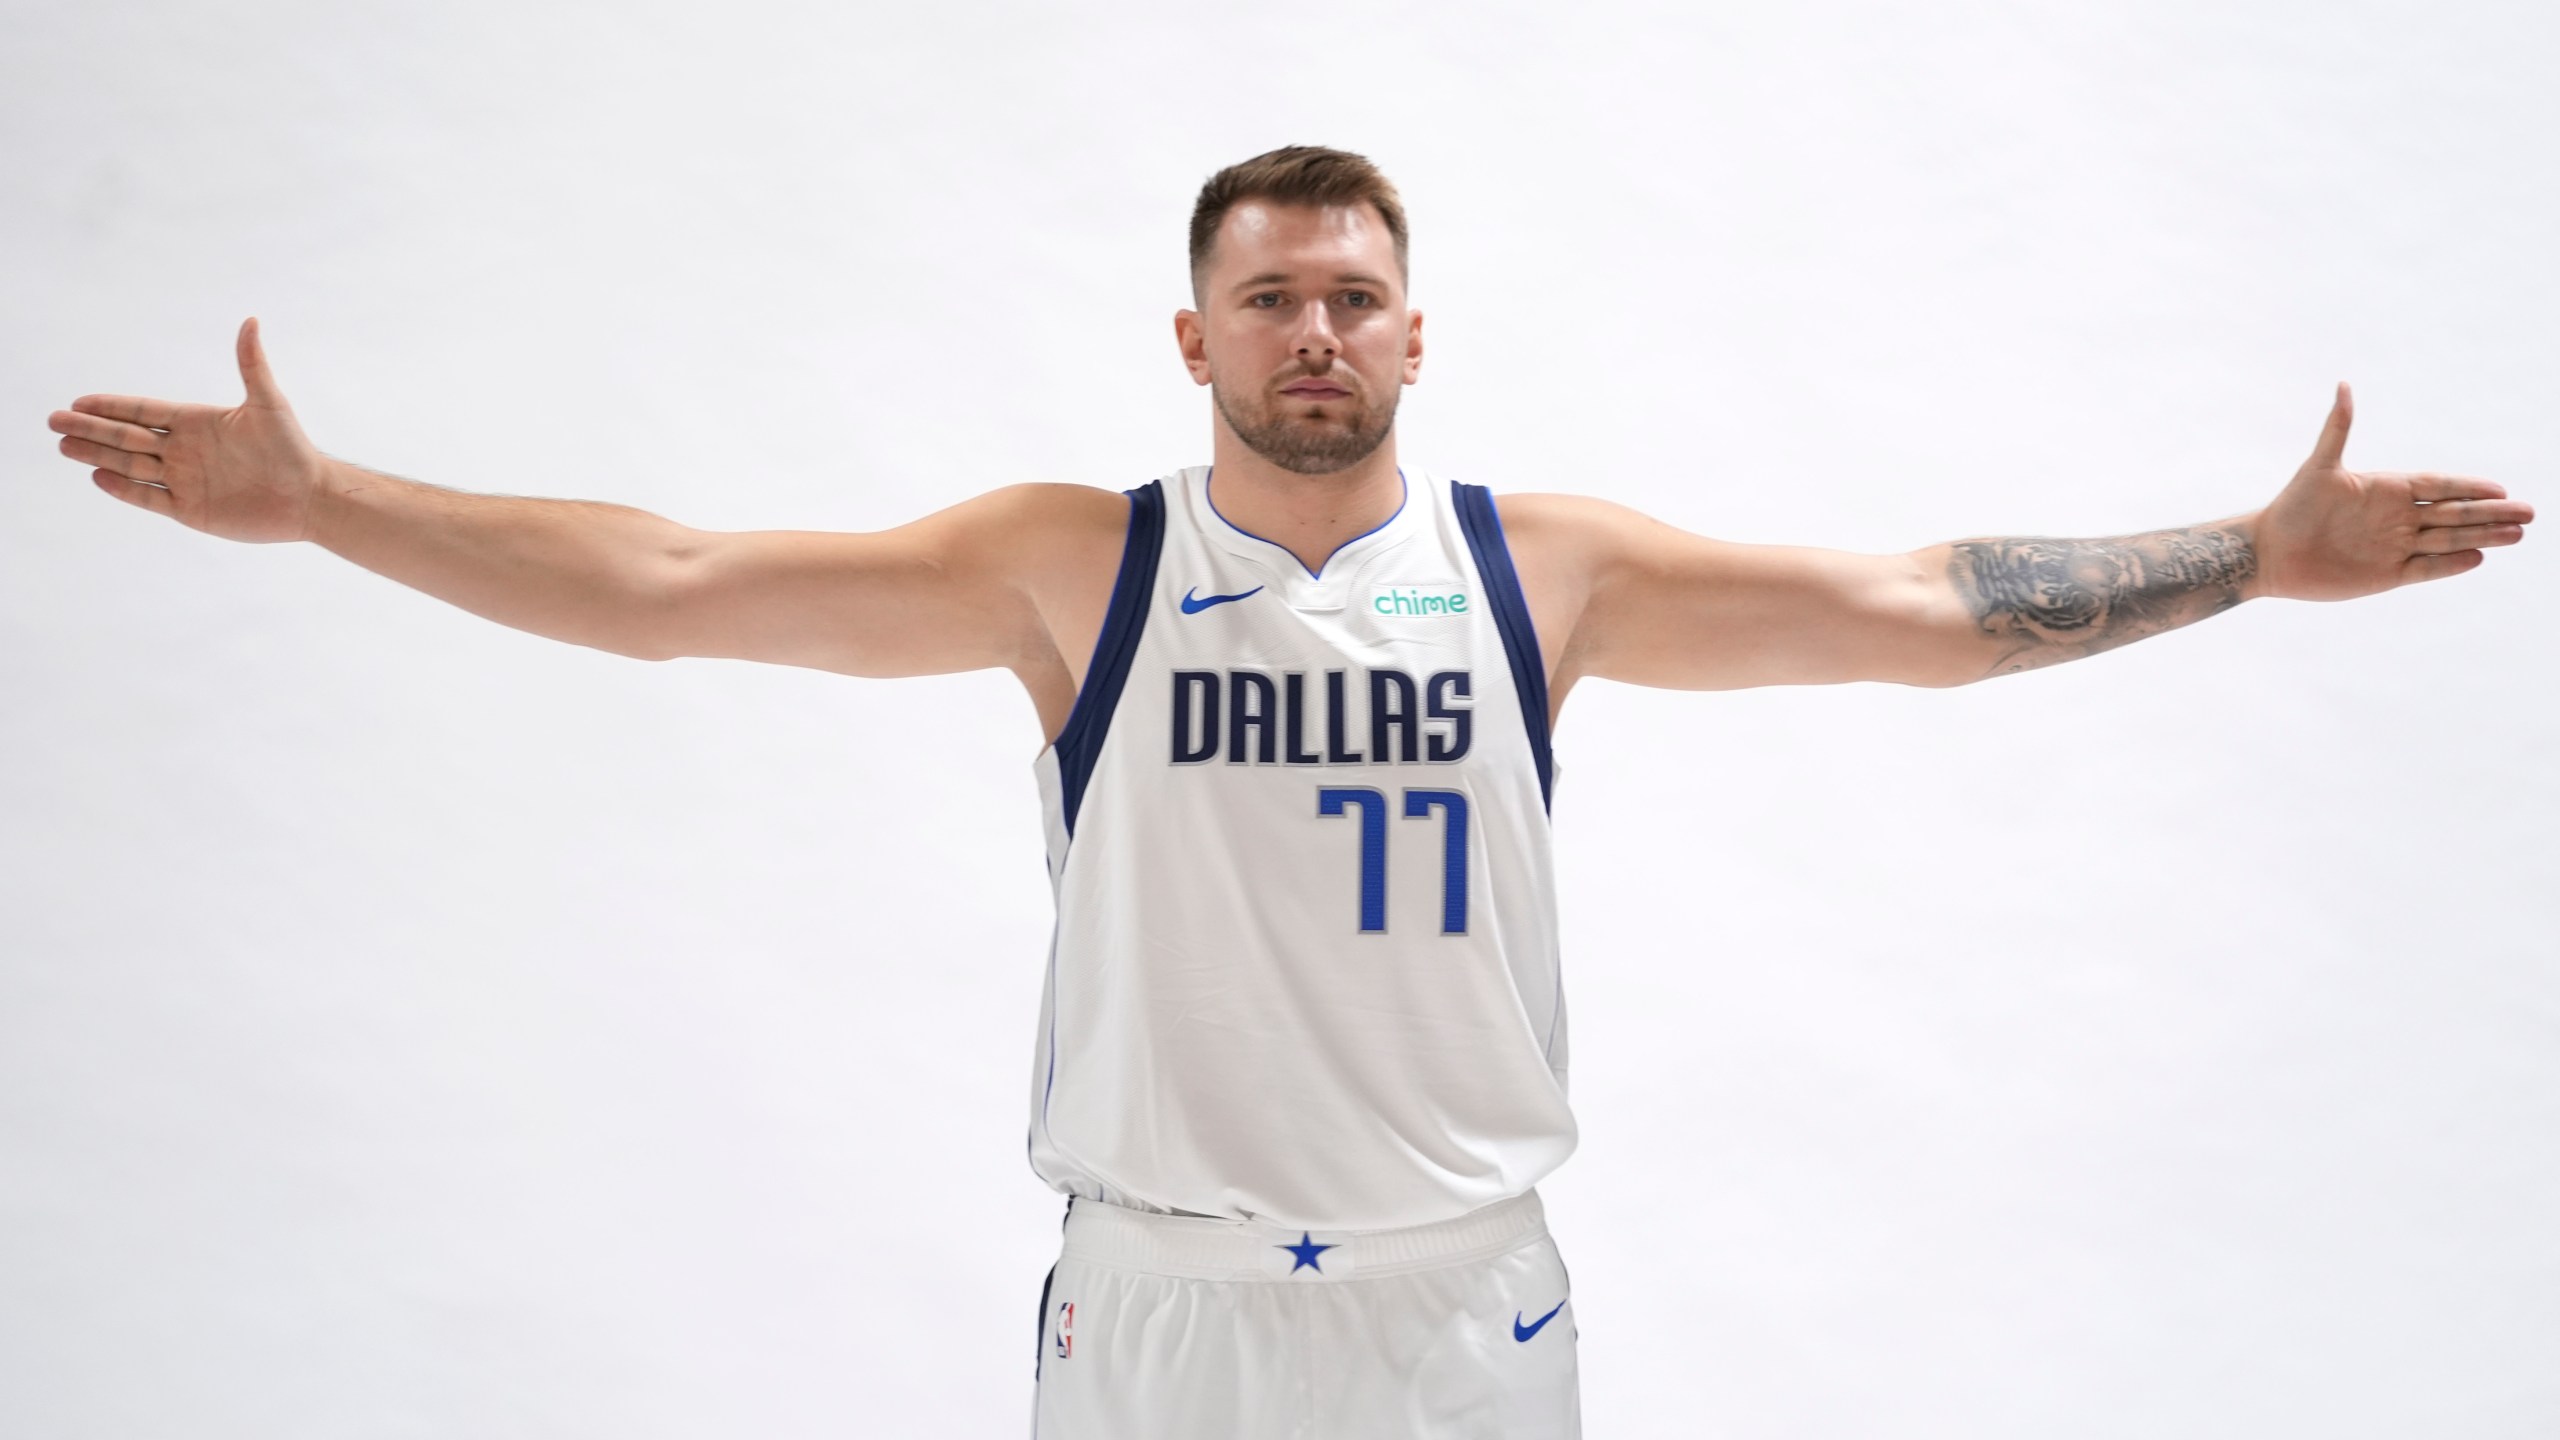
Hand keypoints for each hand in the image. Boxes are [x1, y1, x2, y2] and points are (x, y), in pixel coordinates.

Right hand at [49, 316, 331, 543]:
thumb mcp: (269, 404)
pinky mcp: (191, 509)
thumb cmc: (293, 449)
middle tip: (53, 420)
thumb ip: (251, 365)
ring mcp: (186, 479)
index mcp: (197, 422)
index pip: (144, 410)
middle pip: (128, 437)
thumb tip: (251, 321)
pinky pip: (149, 498)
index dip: (112, 406)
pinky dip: (123, 489)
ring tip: (63, 445)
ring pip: (131, 466)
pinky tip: (98, 476)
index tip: (79, 400)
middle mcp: (186, 450)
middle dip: (92, 428)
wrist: (310, 498)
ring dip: (97, 455)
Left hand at [2251, 382, 2532, 600]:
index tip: (2500, 488)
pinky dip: (2451, 564)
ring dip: (2482, 536)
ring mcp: (2394, 546)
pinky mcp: (2386, 574)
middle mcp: (2396, 517)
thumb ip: (2338, 428)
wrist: (2268, 554)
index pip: (2438, 486)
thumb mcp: (2319, 467)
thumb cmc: (2291, 507)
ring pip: (2448, 539)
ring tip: (2519, 535)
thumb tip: (2343, 385)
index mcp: (2387, 489)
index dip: (2468, 487)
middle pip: (2453, 513)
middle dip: (2491, 513)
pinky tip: (2480, 557)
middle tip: (2530, 512)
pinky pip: (2426, 568)